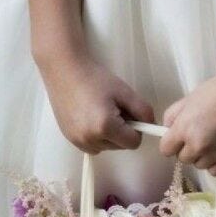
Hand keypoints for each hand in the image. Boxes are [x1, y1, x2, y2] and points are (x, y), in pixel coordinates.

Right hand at [38, 52, 154, 152]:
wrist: (64, 69)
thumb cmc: (95, 77)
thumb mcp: (125, 91)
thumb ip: (143, 111)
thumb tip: (151, 126)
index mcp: (105, 127)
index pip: (133, 143)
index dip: (136, 129)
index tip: (129, 114)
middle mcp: (90, 139)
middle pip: (120, 146)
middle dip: (122, 131)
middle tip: (112, 108)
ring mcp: (78, 141)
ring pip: (107, 147)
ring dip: (109, 135)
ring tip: (99, 111)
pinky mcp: (71, 140)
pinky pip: (93, 146)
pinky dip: (97, 136)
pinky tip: (90, 117)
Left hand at [159, 67, 215, 175]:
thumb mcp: (188, 99)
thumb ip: (172, 117)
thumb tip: (168, 131)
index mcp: (184, 129)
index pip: (166, 150)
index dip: (171, 143)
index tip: (178, 137)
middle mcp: (198, 146)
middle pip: (183, 159)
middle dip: (187, 149)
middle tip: (200, 133)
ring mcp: (215, 154)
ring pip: (199, 165)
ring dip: (203, 156)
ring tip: (214, 138)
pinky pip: (215, 171)